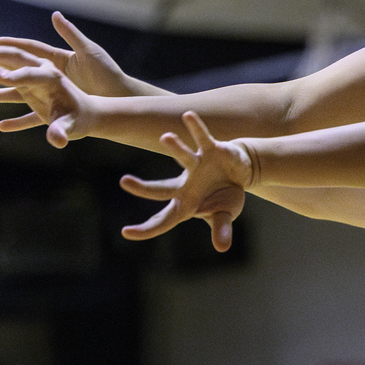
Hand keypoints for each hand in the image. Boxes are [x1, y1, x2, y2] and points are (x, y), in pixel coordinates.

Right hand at [0, 13, 136, 130]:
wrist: (119, 98)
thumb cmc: (108, 73)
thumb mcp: (90, 52)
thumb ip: (71, 34)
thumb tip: (55, 14)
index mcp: (56, 59)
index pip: (27, 51)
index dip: (9, 47)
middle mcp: (49, 75)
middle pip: (15, 70)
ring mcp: (50, 93)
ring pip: (19, 95)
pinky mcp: (55, 111)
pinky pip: (32, 118)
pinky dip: (17, 122)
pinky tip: (1, 126)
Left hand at [119, 111, 251, 250]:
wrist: (240, 172)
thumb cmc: (226, 195)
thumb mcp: (225, 214)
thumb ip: (221, 229)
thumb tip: (222, 248)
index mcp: (185, 203)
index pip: (163, 220)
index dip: (147, 229)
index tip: (126, 232)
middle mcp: (185, 184)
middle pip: (161, 189)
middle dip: (143, 187)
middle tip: (124, 182)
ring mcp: (196, 166)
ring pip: (183, 157)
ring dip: (176, 148)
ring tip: (166, 137)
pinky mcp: (210, 150)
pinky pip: (202, 138)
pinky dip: (197, 128)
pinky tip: (188, 115)